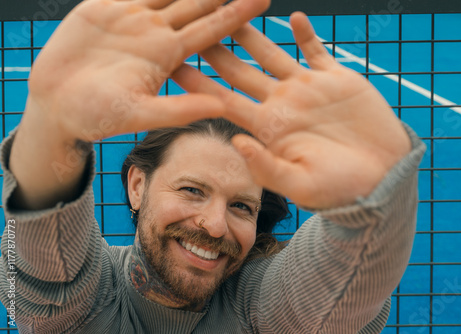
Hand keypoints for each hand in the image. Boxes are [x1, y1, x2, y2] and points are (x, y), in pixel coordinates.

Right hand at [27, 0, 268, 141]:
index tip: (263, 0)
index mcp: (169, 55)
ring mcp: (133, 17)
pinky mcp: (107, 6)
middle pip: (198, 2)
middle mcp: (157, 33)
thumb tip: (221, 108)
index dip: (237, 14)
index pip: (212, 29)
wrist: (56, 104)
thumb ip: (178, 109)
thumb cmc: (96, 115)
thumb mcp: (139, 113)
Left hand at [172, 12, 411, 208]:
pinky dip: (306, 33)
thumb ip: (266, 167)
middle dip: (215, 50)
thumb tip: (237, 142)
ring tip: (231, 11)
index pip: (223, 102)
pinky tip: (293, 16)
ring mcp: (307, 89)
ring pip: (272, 54)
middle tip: (192, 28)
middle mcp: (282, 105)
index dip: (197, 85)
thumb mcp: (300, 185)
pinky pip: (316, 50)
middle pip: (239, 72)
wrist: (382, 178)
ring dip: (252, 33)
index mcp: (268, 129)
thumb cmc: (340, 188)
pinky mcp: (336, 79)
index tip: (173, 66)